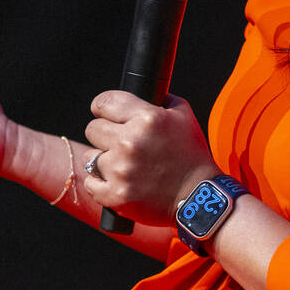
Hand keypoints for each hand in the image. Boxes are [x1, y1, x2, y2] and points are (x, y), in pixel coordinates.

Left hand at [82, 91, 218, 227]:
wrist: (199, 197)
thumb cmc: (191, 155)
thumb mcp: (183, 115)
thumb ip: (160, 99)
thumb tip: (141, 92)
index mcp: (147, 119)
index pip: (104, 102)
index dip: (103, 107)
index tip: (105, 114)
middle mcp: (130, 142)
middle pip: (92, 129)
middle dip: (105, 134)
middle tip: (122, 143)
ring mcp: (120, 170)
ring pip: (90, 156)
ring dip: (104, 159)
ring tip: (124, 165)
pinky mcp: (115, 195)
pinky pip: (90, 182)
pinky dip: (101, 183)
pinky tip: (120, 181)